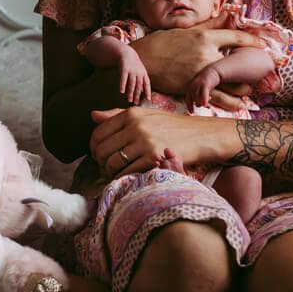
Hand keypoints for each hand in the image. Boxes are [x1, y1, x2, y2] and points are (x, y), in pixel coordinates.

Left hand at [89, 107, 227, 178]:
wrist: (200, 135)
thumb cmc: (171, 126)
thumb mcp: (145, 115)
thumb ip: (117, 115)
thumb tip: (92, 115)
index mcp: (131, 114)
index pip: (98, 133)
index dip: (93, 148)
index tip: (98, 156)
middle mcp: (135, 125)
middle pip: (101, 149)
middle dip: (100, 163)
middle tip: (105, 169)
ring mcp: (144, 141)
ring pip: (112, 162)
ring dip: (110, 173)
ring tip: (115, 175)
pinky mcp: (153, 157)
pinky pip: (127, 172)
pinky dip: (123, 178)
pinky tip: (127, 178)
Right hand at [118, 47, 151, 104]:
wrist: (127, 54)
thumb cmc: (134, 65)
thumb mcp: (140, 72)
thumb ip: (141, 81)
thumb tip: (143, 92)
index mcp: (143, 73)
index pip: (147, 83)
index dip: (148, 91)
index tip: (148, 99)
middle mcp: (138, 72)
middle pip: (139, 85)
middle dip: (138, 95)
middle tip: (136, 103)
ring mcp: (131, 70)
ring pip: (132, 83)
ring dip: (131, 92)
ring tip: (129, 100)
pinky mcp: (124, 69)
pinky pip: (123, 78)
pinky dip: (123, 85)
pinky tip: (122, 91)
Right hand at [130, 26, 263, 93]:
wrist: (143, 59)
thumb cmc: (164, 43)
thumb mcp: (187, 30)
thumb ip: (210, 25)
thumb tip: (228, 14)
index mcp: (205, 37)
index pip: (237, 38)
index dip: (253, 42)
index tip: (263, 46)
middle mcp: (206, 53)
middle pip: (238, 62)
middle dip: (251, 69)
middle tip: (261, 71)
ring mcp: (200, 71)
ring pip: (230, 82)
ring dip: (243, 87)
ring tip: (249, 89)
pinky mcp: (193, 86)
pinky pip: (217, 97)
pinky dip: (230, 102)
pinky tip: (239, 105)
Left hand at [186, 66, 222, 108]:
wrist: (213, 72)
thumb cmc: (208, 83)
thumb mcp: (202, 89)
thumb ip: (200, 96)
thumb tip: (200, 105)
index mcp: (190, 88)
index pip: (187, 98)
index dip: (189, 106)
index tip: (192, 113)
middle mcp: (192, 86)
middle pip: (192, 99)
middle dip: (198, 105)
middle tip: (207, 107)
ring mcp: (198, 84)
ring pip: (197, 97)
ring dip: (202, 103)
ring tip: (208, 105)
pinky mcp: (204, 84)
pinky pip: (203, 93)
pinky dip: (203, 99)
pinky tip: (205, 105)